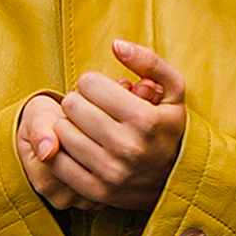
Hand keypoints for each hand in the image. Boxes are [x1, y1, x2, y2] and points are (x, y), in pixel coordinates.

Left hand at [15, 40, 184, 210]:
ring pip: (62, 132)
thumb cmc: (170, 127)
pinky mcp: (97, 192)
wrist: (177, 179)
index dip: (94, 83)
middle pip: (73, 106)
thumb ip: (149, 61)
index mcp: (145, 120)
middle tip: (91, 108)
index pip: (90, 84)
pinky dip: (62, 150)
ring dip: (69, 125)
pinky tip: (77, 145)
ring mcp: (111, 173)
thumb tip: (115, 44)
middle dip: (80, 101)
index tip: (104, 92)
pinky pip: (58, 162)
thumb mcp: (173, 90)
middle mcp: (127, 147)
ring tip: (85, 127)